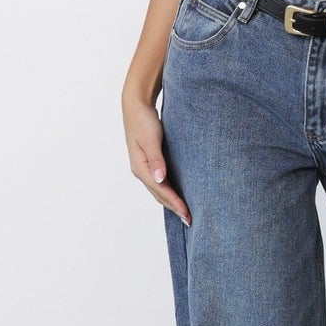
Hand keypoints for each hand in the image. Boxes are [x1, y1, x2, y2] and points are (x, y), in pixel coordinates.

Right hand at [123, 88, 190, 225]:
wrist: (136, 105)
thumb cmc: (144, 120)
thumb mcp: (151, 139)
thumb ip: (156, 159)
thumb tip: (160, 179)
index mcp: (140, 167)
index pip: (160, 190)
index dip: (174, 202)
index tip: (187, 213)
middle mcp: (141, 170)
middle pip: (159, 194)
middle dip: (174, 207)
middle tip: (190, 220)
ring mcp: (144, 167)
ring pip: (159, 190)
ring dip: (171, 202)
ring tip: (184, 213)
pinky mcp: (149, 162)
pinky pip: (160, 182)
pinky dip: (169, 191)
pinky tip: (177, 194)